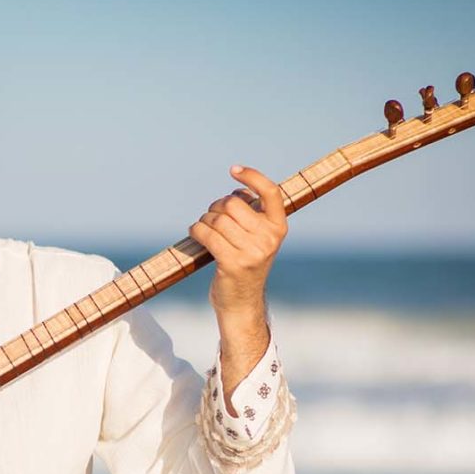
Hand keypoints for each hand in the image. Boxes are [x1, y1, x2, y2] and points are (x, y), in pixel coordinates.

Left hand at [189, 165, 288, 316]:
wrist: (241, 303)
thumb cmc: (245, 265)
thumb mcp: (257, 240)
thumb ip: (253, 217)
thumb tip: (239, 192)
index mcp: (279, 228)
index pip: (271, 192)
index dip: (252, 176)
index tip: (233, 170)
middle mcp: (269, 239)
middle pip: (233, 203)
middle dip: (216, 207)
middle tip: (212, 218)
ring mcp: (252, 252)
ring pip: (217, 219)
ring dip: (204, 221)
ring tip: (205, 230)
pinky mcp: (232, 263)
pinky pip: (207, 234)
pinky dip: (196, 230)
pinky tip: (196, 233)